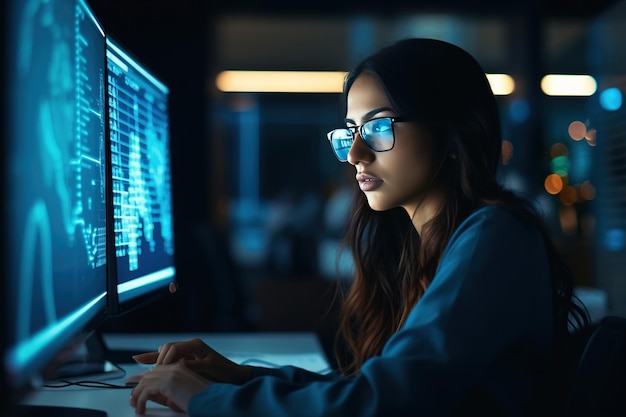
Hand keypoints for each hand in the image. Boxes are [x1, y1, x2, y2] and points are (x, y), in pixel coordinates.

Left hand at [129, 362, 208, 413]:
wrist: (213, 402)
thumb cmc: (202, 400)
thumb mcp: (180, 394)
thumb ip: (165, 392)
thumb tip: (148, 395)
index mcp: (180, 367)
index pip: (157, 369)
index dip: (145, 380)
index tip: (135, 388)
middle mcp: (176, 367)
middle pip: (150, 373)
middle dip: (139, 387)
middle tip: (134, 400)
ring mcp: (172, 372)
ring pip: (146, 380)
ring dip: (138, 394)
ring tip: (137, 406)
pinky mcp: (169, 382)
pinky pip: (147, 390)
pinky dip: (141, 400)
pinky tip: (141, 409)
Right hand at [132, 338, 252, 384]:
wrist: (234, 376)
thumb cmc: (224, 372)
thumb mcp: (207, 369)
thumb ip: (190, 366)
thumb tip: (175, 367)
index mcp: (195, 345)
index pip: (173, 348)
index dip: (165, 359)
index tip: (160, 371)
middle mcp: (190, 346)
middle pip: (166, 348)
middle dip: (158, 360)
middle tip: (151, 374)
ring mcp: (188, 353)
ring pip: (166, 353)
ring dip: (157, 362)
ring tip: (147, 372)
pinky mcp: (187, 360)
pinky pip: (170, 360)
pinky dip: (159, 363)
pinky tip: (143, 362)